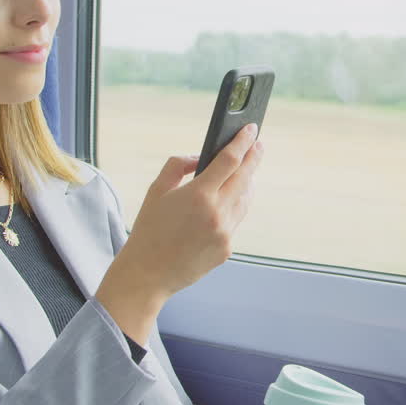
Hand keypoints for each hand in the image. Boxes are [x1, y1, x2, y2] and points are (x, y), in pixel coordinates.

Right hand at [95, 124, 262, 342]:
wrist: (147, 274)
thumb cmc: (148, 230)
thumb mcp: (156, 190)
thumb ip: (179, 165)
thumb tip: (202, 159)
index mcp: (199, 195)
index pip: (230, 160)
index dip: (243, 142)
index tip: (251, 130)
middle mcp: (217, 213)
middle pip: (246, 178)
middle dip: (253, 158)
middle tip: (258, 146)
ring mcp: (225, 233)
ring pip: (245, 200)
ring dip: (247, 184)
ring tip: (245, 172)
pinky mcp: (227, 249)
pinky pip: (235, 221)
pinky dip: (233, 208)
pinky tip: (226, 203)